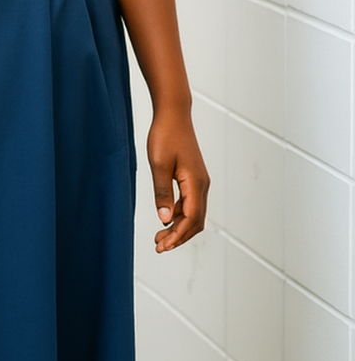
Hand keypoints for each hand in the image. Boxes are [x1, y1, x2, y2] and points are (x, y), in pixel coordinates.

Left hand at [147, 108, 209, 252]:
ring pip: (194, 213)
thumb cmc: (165, 136)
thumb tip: (164, 219)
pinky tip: (165, 218)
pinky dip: (179, 215)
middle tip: (159, 247)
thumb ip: (161, 192)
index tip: (163, 246)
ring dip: (178, 227)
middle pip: (195, 221)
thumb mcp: (158, 165)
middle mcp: (202, 185)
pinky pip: (190, 203)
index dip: (177, 235)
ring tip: (159, 237)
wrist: (173, 114)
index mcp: (195, 183)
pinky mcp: (193, 177)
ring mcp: (199, 181)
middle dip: (179, 236)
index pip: (190, 218)